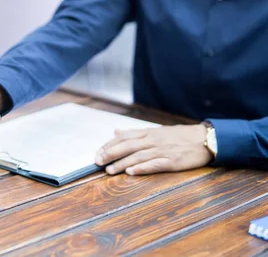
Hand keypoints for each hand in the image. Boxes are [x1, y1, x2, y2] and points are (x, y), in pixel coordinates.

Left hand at [95, 124, 212, 175]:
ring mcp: (162, 151)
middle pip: (127, 146)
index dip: (109, 145)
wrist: (205, 139)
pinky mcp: (172, 161)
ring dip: (122, 163)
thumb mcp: (156, 131)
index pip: (123, 138)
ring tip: (110, 170)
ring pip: (138, 156)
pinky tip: (132, 172)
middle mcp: (153, 141)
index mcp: (148, 133)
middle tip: (98, 161)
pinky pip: (155, 164)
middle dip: (111, 154)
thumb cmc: (179, 136)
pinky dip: (142, 168)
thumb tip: (116, 131)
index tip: (98, 153)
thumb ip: (135, 132)